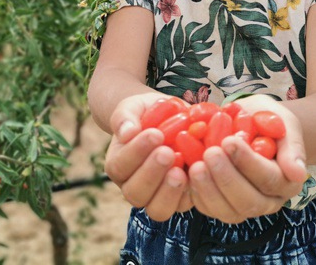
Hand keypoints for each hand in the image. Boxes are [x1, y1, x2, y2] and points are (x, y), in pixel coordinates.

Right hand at [104, 94, 192, 220]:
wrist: (170, 119)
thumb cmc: (147, 113)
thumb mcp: (133, 107)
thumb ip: (125, 117)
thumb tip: (127, 133)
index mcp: (118, 164)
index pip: (120, 166)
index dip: (137, 152)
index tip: (155, 134)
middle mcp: (133, 185)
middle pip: (135, 193)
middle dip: (151, 173)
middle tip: (168, 152)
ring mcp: (156, 196)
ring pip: (157, 208)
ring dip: (168, 191)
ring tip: (180, 171)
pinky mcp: (180, 199)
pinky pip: (182, 205)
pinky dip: (190, 192)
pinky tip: (198, 173)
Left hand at [187, 95, 306, 222]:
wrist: (252, 124)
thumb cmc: (268, 120)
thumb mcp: (283, 122)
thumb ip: (292, 146)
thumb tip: (298, 173)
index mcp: (286, 182)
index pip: (268, 179)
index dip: (248, 162)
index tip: (229, 140)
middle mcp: (267, 201)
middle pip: (248, 201)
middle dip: (226, 178)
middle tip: (209, 153)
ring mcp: (242, 206)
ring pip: (227, 211)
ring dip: (209, 189)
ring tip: (195, 165)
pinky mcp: (220, 205)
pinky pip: (208, 208)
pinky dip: (195, 192)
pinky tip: (186, 172)